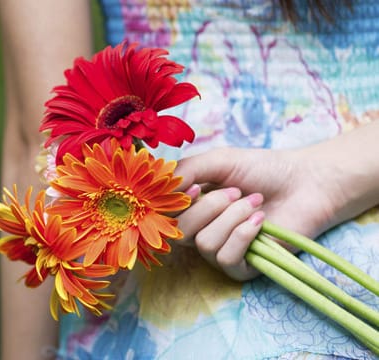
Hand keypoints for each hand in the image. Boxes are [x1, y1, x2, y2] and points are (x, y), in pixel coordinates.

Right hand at [174, 146, 344, 280]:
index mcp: (192, 205)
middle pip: (182, 231)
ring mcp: (221, 249)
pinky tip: (261, 221)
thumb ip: (186, 169)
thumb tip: (161, 187)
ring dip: (233, 218)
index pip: (165, 215)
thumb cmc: (263, 169)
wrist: (305, 183)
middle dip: (211, 207)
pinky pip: (226, 258)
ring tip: (255, 203)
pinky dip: (244, 235)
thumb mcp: (219, 160)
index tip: (197, 187)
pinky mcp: (242, 267)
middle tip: (237, 192)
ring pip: (205, 244)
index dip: (175, 205)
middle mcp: (202, 229)